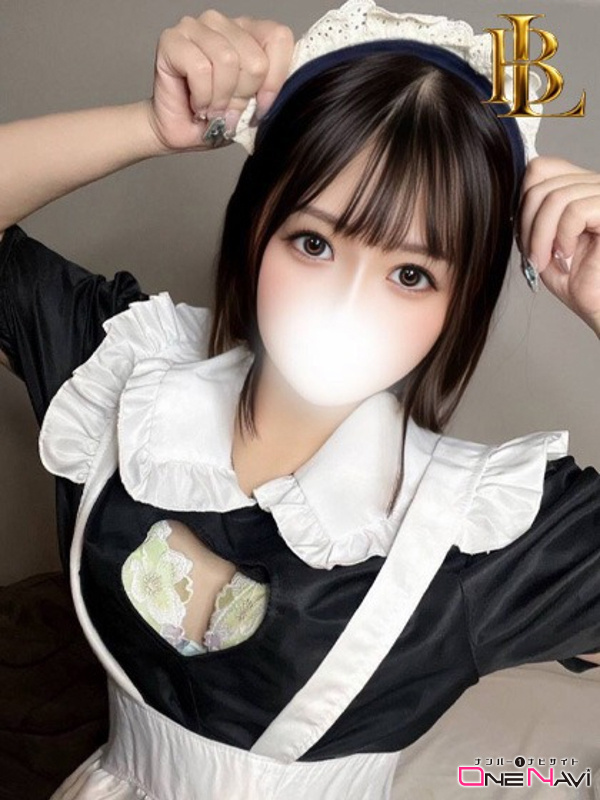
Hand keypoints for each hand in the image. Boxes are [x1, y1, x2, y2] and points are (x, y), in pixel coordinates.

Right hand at [145, 9, 294, 153]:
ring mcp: (197, 26)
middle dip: (243, 95)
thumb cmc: (217, 119)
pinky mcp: (172, 39)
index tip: (261, 107)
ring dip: (221, 98)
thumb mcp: (254, 108)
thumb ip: (271, 92)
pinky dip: (202, 96)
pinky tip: (197, 103)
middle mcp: (224, 23)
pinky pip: (200, 68)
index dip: (275, 81)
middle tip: (228, 108)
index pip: (280, 38)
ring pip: (227, 60)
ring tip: (212, 108)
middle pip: (254, 59)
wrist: (181, 132)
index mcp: (250, 33)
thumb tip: (283, 91)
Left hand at [517, 155, 599, 336]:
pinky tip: (568, 255)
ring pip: (556, 198)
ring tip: (546, 260)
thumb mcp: (544, 244)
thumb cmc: (578, 281)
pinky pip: (575, 211)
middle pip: (542, 183)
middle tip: (533, 256)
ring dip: (541, 237)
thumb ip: (532, 217)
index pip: (540, 167)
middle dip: (527, 225)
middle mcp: (595, 185)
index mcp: (578, 188)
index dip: (523, 201)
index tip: (524, 236)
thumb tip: (510, 195)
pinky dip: (562, 237)